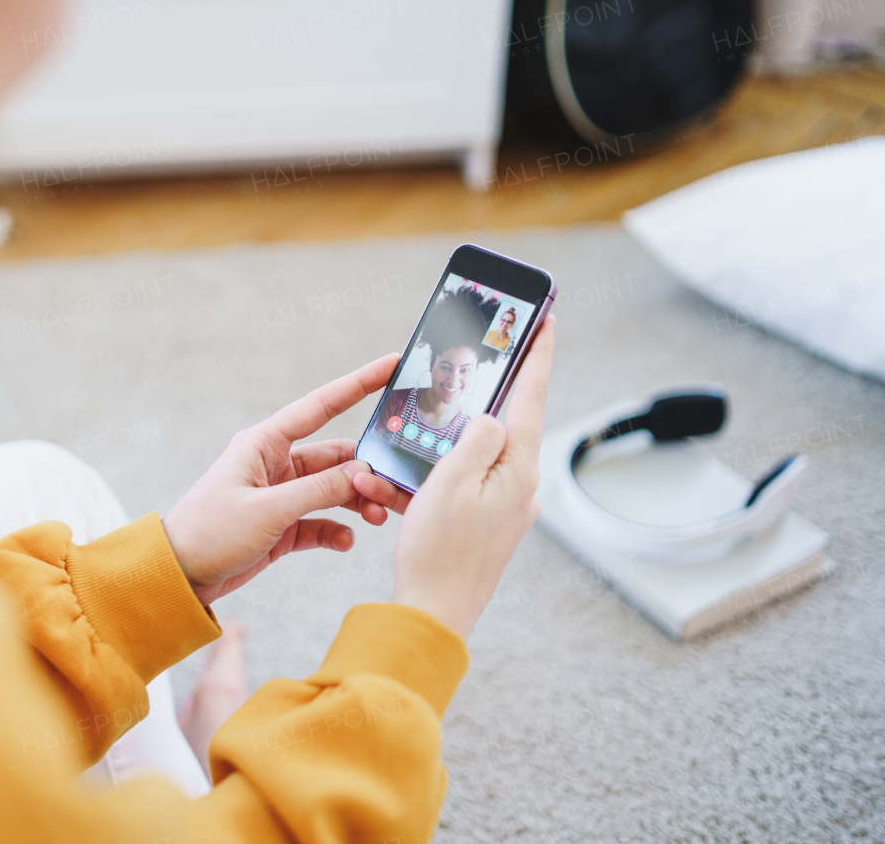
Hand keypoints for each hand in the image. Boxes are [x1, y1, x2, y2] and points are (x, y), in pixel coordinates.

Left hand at [162, 355, 407, 605]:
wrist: (178, 576)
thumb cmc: (210, 532)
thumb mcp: (268, 510)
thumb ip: (319, 490)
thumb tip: (364, 474)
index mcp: (264, 444)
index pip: (320, 405)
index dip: (358, 383)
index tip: (391, 364)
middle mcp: (275, 463)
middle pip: (336, 455)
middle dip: (366, 470)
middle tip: (389, 490)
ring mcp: (280, 495)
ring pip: (333, 489)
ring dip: (356, 502)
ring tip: (375, 517)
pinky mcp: (281, 525)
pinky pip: (321, 521)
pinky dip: (337, 530)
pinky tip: (345, 541)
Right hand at [388, 315, 555, 637]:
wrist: (432, 616)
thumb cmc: (440, 552)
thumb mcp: (452, 481)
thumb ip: (476, 437)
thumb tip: (490, 416)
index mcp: (517, 469)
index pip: (531, 395)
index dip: (537, 353)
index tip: (546, 317)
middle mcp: (518, 485)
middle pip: (498, 422)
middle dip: (467, 401)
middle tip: (462, 368)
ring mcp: (501, 505)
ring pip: (466, 457)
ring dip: (427, 452)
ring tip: (387, 468)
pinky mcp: (481, 523)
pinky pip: (453, 486)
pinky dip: (422, 482)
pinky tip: (390, 491)